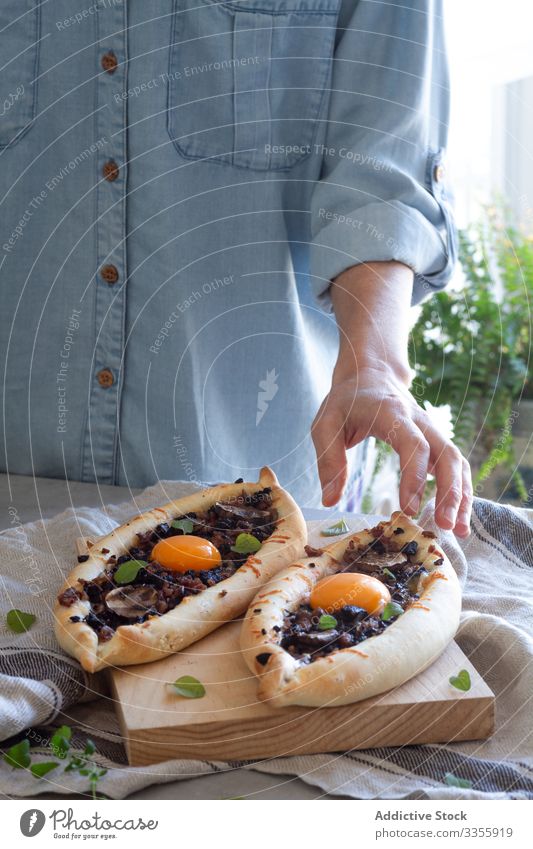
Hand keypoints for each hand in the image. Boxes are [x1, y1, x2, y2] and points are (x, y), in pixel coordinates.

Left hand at [311, 364, 472, 537]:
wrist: (371, 372)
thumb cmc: (347, 400)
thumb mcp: (325, 423)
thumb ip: (329, 460)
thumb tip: (330, 500)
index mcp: (392, 413)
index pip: (413, 445)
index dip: (414, 477)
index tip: (410, 509)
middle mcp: (420, 420)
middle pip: (447, 455)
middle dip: (450, 492)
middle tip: (444, 526)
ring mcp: (432, 429)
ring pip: (457, 461)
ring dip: (462, 495)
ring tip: (458, 530)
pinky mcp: (435, 439)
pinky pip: (455, 464)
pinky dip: (460, 489)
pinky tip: (457, 515)